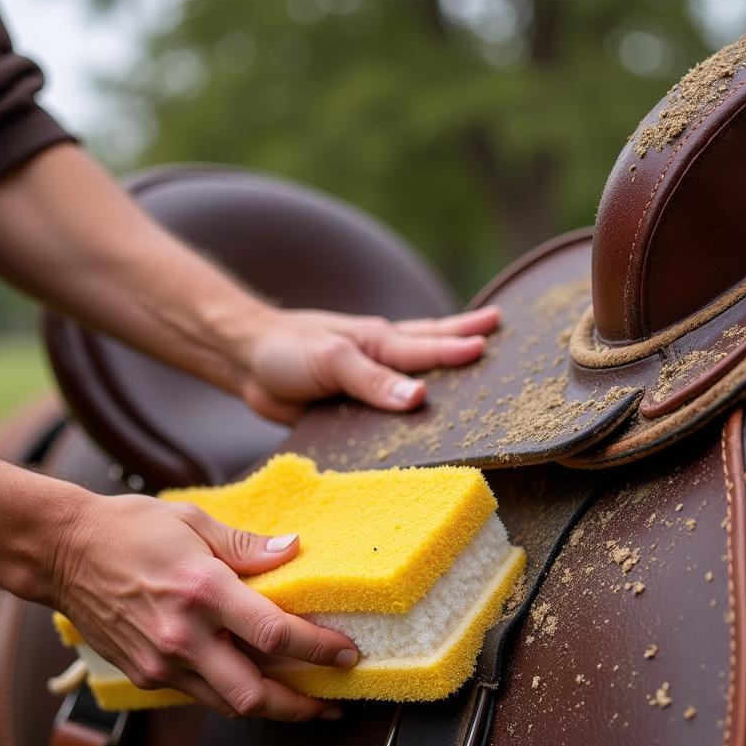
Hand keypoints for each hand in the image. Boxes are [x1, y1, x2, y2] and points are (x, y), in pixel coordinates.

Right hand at [52, 493, 356, 720]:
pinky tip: (252, 684)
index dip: (319, 648)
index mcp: (202, 590)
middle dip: (302, 707)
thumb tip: (293, 549)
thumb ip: (247, 546)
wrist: (60, 552)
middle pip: (256, 695)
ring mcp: (161, 662)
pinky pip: (200, 695)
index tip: (347, 653)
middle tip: (332, 703)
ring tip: (304, 704)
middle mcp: (183, 636)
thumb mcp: (194, 522)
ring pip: (229, 706)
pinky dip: (232, 695)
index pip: (275, 633)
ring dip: (271, 709)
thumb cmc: (129, 529)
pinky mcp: (144, 674)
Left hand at [239, 304, 500, 422]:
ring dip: (445, 373)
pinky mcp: (353, 409)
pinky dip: (409, 414)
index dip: (461, 348)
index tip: (493, 345)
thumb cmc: (286, 349)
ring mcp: (368, 383)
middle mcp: (381, 360)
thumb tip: (419, 397)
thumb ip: (373, 380)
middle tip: (501, 326)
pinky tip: (425, 419)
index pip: (429, 347)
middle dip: (465, 337)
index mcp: (380, 342)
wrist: (245, 362)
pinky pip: (387, 416)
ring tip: (477, 363)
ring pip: (415, 378)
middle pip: (431, 347)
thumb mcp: (331, 360)